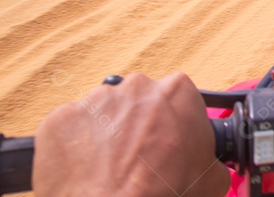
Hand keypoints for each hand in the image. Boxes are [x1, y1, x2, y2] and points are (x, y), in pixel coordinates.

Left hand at [33, 72, 230, 196]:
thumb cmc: (163, 193)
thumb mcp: (212, 177)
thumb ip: (210, 157)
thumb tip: (208, 163)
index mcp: (177, 91)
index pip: (177, 98)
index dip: (172, 123)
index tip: (168, 143)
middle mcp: (136, 87)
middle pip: (138, 101)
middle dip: (137, 125)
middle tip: (138, 159)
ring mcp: (95, 101)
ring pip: (103, 114)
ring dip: (105, 135)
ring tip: (108, 170)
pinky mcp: (60, 120)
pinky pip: (70, 131)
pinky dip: (74, 148)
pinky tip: (84, 172)